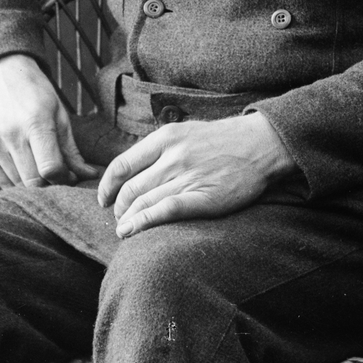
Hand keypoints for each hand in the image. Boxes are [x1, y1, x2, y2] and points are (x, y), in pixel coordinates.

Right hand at [0, 53, 100, 189]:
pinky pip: (0, 181)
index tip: (70, 175)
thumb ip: (71, 149)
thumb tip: (90, 175)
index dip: (64, 178)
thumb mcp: (59, 113)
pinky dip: (15, 182)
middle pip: (33, 181)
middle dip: (50, 184)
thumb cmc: (35, 92)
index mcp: (35, 122)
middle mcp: (10, 135)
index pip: (50, 168)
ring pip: (17, 184)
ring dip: (32, 184)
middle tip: (58, 175)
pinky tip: (23, 167)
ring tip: (40, 168)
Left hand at [97, 111, 296, 237]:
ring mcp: (186, 176)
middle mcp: (171, 156)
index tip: (103, 198)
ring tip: (123, 230)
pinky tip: (131, 232)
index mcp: (165, 137)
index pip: (122, 164)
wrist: (259, 144)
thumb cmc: (223, 139)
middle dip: (118, 207)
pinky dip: (142, 223)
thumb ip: (162, 147)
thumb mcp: (187, 130)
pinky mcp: (201, 196)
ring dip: (127, 220)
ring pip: (143, 202)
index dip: (107, 185)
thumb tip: (138, 168)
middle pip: (130, 188)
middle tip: (118, 218)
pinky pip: (164, 211)